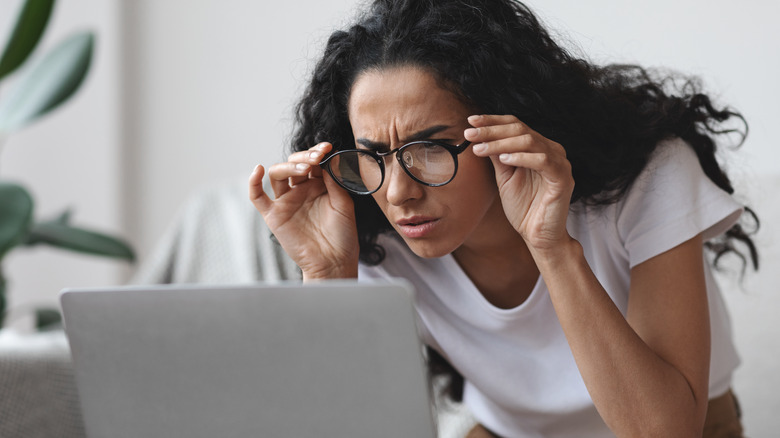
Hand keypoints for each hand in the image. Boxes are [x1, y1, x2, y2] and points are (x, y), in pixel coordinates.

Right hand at [249, 142, 359, 279]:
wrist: (334, 262)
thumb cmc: (343, 236)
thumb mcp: (344, 204)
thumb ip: (336, 181)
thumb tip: (332, 156)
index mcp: (319, 185)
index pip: (313, 161)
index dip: (318, 153)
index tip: (326, 148)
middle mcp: (301, 190)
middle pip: (294, 164)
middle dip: (305, 157)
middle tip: (317, 158)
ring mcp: (286, 202)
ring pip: (278, 174)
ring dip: (288, 166)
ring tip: (304, 169)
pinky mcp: (274, 215)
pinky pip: (257, 197)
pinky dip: (253, 182)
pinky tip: (257, 170)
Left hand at [466, 115, 574, 251]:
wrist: (538, 235)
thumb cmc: (523, 207)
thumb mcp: (505, 177)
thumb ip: (497, 156)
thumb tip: (480, 135)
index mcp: (538, 147)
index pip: (515, 125)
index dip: (492, 121)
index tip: (470, 120)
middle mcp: (551, 150)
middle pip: (520, 129)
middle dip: (492, 130)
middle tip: (470, 133)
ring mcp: (560, 162)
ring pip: (530, 141)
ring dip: (501, 143)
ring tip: (480, 149)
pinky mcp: (563, 178)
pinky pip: (543, 161)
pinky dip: (522, 157)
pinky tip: (504, 160)